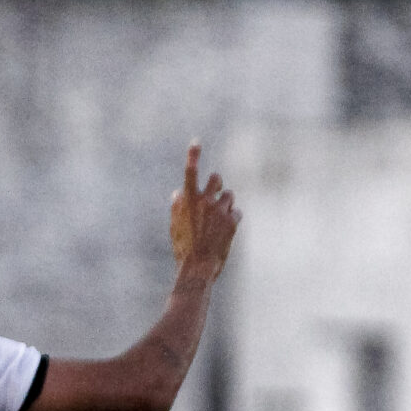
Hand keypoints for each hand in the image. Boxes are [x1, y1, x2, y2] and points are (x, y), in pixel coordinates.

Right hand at [168, 143, 240, 278]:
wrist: (197, 269)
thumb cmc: (183, 249)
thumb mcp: (175, 227)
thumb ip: (178, 208)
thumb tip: (179, 192)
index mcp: (187, 201)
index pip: (190, 172)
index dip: (192, 155)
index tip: (196, 142)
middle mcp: (204, 201)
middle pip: (217, 178)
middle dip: (218, 184)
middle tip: (216, 195)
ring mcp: (219, 210)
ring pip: (229, 196)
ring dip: (225, 205)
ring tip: (217, 223)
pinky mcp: (232, 220)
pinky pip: (236, 212)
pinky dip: (231, 221)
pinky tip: (224, 234)